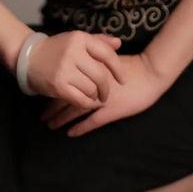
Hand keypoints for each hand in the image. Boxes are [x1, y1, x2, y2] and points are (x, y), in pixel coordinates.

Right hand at [26, 30, 125, 108]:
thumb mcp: (76, 39)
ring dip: (96, 95)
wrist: (29, 57)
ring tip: (94, 96)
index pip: (106, 54)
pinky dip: (87, 103)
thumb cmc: (57, 48)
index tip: (122, 79)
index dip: (117, 68)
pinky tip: (87, 101)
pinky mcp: (58, 85)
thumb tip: (118, 43)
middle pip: (100, 75)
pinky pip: (81, 99)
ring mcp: (65, 69)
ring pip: (91, 88)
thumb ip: (98, 41)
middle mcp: (73, 52)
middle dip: (106, 88)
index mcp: (80, 38)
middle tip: (106, 93)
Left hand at [38, 51, 171, 136]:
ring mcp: (101, 98)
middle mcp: (92, 83)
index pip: (67, 79)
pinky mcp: (111, 110)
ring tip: (50, 125)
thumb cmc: (132, 65)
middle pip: (68, 95)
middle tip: (42, 116)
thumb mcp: (109, 59)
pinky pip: (91, 121)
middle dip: (53, 107)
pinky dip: (80, 127)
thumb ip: (94, 60)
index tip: (44, 94)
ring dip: (62, 118)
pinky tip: (70, 133)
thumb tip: (77, 64)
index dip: (55, 89)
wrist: (150, 73)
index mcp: (91, 69)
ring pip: (76, 109)